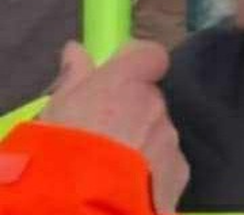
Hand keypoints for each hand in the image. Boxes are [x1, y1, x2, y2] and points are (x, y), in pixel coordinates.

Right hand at [40, 40, 188, 213]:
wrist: (85, 206)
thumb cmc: (63, 150)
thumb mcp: (55, 110)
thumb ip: (74, 78)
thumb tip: (77, 51)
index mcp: (128, 82)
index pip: (151, 55)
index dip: (139, 63)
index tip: (120, 76)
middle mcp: (157, 106)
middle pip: (151, 100)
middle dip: (133, 112)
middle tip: (103, 135)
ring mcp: (171, 139)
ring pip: (159, 133)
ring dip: (142, 143)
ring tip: (112, 167)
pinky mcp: (180, 172)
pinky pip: (168, 163)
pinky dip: (153, 171)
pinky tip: (129, 185)